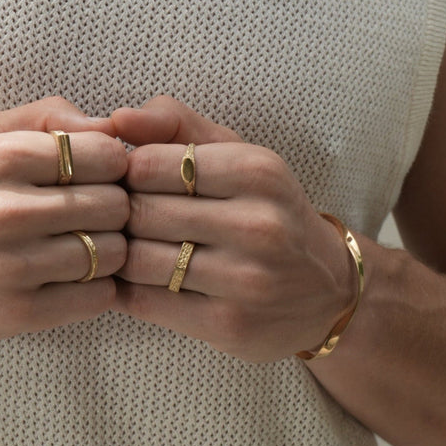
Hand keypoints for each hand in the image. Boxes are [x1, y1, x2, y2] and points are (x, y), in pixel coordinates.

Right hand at [0, 98, 128, 345]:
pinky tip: (72, 276)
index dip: (112, 164)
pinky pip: (96, 298)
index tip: (98, 174)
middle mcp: (6, 212)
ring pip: (112, 253)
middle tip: (93, 212)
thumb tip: (110, 125)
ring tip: (81, 244)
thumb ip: (46, 116)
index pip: (106, 154)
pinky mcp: (15, 314)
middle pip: (115, 205)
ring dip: (107, 249)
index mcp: (1, 157)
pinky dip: (96, 287)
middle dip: (113, 206)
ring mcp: (11, 268)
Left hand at [111, 96, 353, 361]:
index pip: (148, 164)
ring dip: (122, 254)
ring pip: (137, 260)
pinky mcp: (230, 326)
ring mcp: (246, 280)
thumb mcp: (235, 152)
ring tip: (131, 247)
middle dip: (121, 215)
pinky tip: (138, 280)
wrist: (328, 290)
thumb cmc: (266, 209)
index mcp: (256, 171)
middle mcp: (257, 225)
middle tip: (125, 219)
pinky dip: (127, 290)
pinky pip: (145, 302)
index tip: (135, 182)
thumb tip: (117, 119)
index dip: (128, 173)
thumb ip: (174, 123)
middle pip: (139, 212)